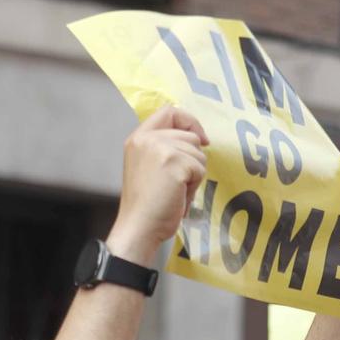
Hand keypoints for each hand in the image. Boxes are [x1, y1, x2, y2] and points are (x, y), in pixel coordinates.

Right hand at [108, 106, 208, 260]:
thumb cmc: (146, 205)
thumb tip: (197, 138)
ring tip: (174, 192)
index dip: (189, 122)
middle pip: (189, 136)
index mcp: (138, 138)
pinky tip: (177, 197)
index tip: (201, 140)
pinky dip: (194, 187)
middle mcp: (147, 138)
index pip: (169, 111)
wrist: (139, 227)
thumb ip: (163, 148)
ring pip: (198, 154)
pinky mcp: (174, 162)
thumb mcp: (147, 166)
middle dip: (192, 160)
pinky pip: (200, 169)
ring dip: (193, 176)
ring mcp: (160, 148)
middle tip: (177, 184)